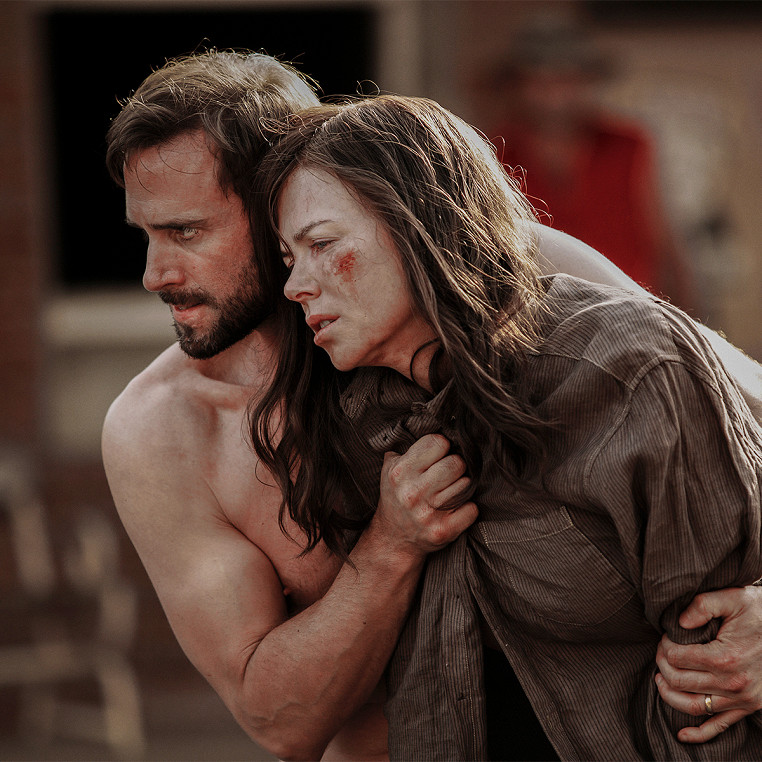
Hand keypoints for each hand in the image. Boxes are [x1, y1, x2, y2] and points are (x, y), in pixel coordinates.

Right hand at [372, 433, 477, 557]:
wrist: (393, 538)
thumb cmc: (397, 497)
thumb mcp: (391, 469)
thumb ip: (406, 448)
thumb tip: (433, 424)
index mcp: (401, 472)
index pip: (437, 442)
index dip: (442, 446)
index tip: (439, 455)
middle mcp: (413, 492)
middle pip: (456, 463)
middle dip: (456, 466)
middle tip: (448, 474)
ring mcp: (428, 513)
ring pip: (466, 484)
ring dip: (462, 486)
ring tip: (449, 492)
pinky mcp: (443, 531)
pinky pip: (472, 509)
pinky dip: (467, 508)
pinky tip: (455, 509)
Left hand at [655, 586, 761, 742]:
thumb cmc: (759, 612)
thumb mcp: (733, 598)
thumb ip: (703, 605)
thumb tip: (679, 622)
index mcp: (726, 657)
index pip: (677, 657)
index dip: (664, 646)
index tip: (666, 636)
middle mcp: (733, 683)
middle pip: (679, 681)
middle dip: (662, 665)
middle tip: (661, 652)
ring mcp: (741, 700)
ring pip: (692, 707)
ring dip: (669, 695)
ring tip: (660, 678)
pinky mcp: (748, 708)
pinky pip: (720, 727)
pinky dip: (698, 734)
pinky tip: (681, 734)